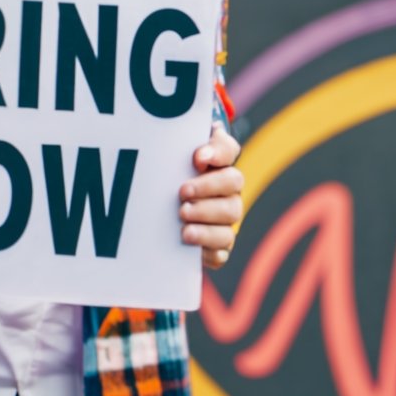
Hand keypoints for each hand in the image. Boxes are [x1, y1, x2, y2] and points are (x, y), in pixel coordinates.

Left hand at [179, 125, 243, 269]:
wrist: (162, 204)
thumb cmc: (171, 174)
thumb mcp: (174, 154)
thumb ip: (185, 141)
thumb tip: (200, 149)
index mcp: (219, 165)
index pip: (228, 151)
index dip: (216, 153)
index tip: (197, 158)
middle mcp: (228, 193)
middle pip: (232, 190)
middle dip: (207, 192)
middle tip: (182, 194)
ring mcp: (224, 222)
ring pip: (228, 226)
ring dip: (207, 228)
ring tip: (184, 228)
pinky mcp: (216, 247)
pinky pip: (220, 254)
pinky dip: (209, 253)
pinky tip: (194, 250)